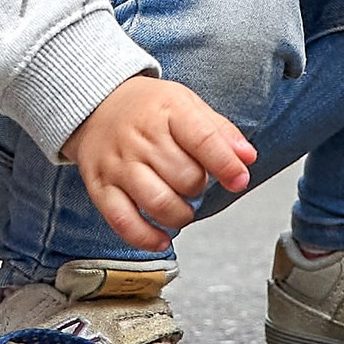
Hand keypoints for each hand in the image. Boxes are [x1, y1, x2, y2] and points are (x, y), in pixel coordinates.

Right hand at [62, 77, 255, 252]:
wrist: (96, 105)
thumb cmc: (147, 108)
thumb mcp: (188, 104)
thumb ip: (220, 131)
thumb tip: (247, 157)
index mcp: (169, 112)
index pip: (203, 140)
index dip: (226, 164)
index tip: (240, 180)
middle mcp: (141, 139)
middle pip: (183, 176)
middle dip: (199, 188)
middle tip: (197, 184)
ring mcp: (118, 165)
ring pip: (156, 202)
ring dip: (180, 215)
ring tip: (184, 209)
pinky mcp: (100, 187)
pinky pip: (122, 221)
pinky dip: (145, 237)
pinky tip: (161, 239)